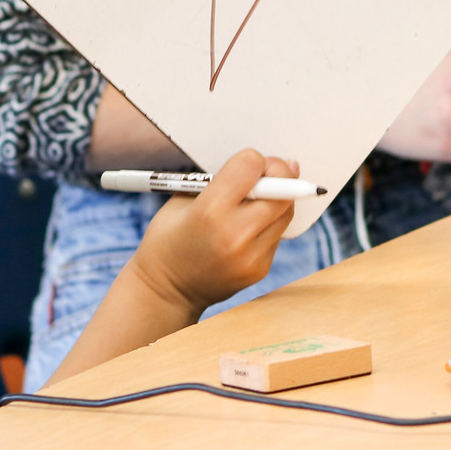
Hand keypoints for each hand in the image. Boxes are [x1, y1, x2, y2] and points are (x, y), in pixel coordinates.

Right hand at [49, 149, 298, 382]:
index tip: (246, 164)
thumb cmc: (168, 238)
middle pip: (281, 188)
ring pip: (285, 211)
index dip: (251, 159)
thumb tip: (262, 163)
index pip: (251, 165)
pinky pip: (277, 234)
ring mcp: (250, 256)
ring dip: (277, 198)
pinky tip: (247, 227)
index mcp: (209, 210)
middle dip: (276, 174)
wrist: (165, 290)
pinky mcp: (259, 270)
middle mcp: (234, 234)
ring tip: (254, 201)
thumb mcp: (182, 198)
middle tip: (264, 174)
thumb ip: (221, 179)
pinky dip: (269, 223)